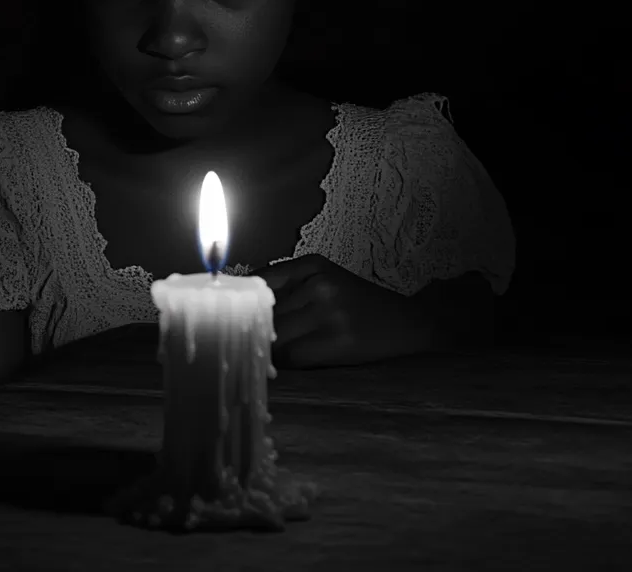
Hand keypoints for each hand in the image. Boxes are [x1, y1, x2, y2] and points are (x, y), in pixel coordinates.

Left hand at [251, 253, 426, 368]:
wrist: (408, 324)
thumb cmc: (358, 305)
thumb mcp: (325, 280)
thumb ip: (286, 287)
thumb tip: (240, 304)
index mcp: (312, 265)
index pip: (259, 282)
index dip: (239, 302)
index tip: (222, 315)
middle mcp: (319, 284)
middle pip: (265, 312)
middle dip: (251, 329)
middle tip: (239, 342)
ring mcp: (329, 312)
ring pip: (276, 335)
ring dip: (266, 349)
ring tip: (262, 356)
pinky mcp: (338, 341)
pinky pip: (293, 356)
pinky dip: (284, 363)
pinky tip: (285, 365)